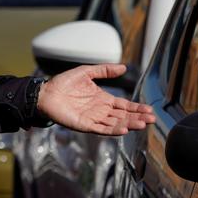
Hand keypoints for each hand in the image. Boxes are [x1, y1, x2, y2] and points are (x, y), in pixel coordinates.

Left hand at [37, 64, 154, 135]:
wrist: (45, 92)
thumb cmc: (63, 83)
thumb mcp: (86, 72)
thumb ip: (104, 70)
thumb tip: (123, 67)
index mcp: (103, 100)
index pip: (124, 106)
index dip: (137, 108)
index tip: (150, 110)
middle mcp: (101, 111)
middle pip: (123, 116)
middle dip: (138, 118)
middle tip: (152, 119)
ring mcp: (94, 119)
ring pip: (116, 124)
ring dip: (129, 124)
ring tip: (143, 124)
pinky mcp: (85, 125)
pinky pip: (101, 129)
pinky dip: (113, 130)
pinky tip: (124, 129)